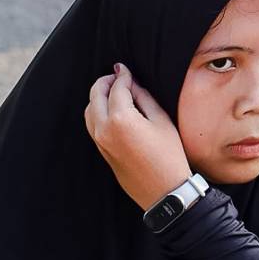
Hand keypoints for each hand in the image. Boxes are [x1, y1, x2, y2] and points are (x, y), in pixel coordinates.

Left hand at [85, 62, 192, 209]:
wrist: (164, 191)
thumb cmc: (168, 157)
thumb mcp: (161, 121)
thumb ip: (143, 98)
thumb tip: (132, 85)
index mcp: (120, 119)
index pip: (116, 88)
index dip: (122, 75)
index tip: (124, 68)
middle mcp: (104, 129)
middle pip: (95, 95)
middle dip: (105, 82)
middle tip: (116, 76)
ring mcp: (100, 142)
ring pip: (89, 110)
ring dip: (98, 96)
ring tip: (113, 91)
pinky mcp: (101, 151)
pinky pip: (92, 125)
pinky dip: (97, 111)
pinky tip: (111, 109)